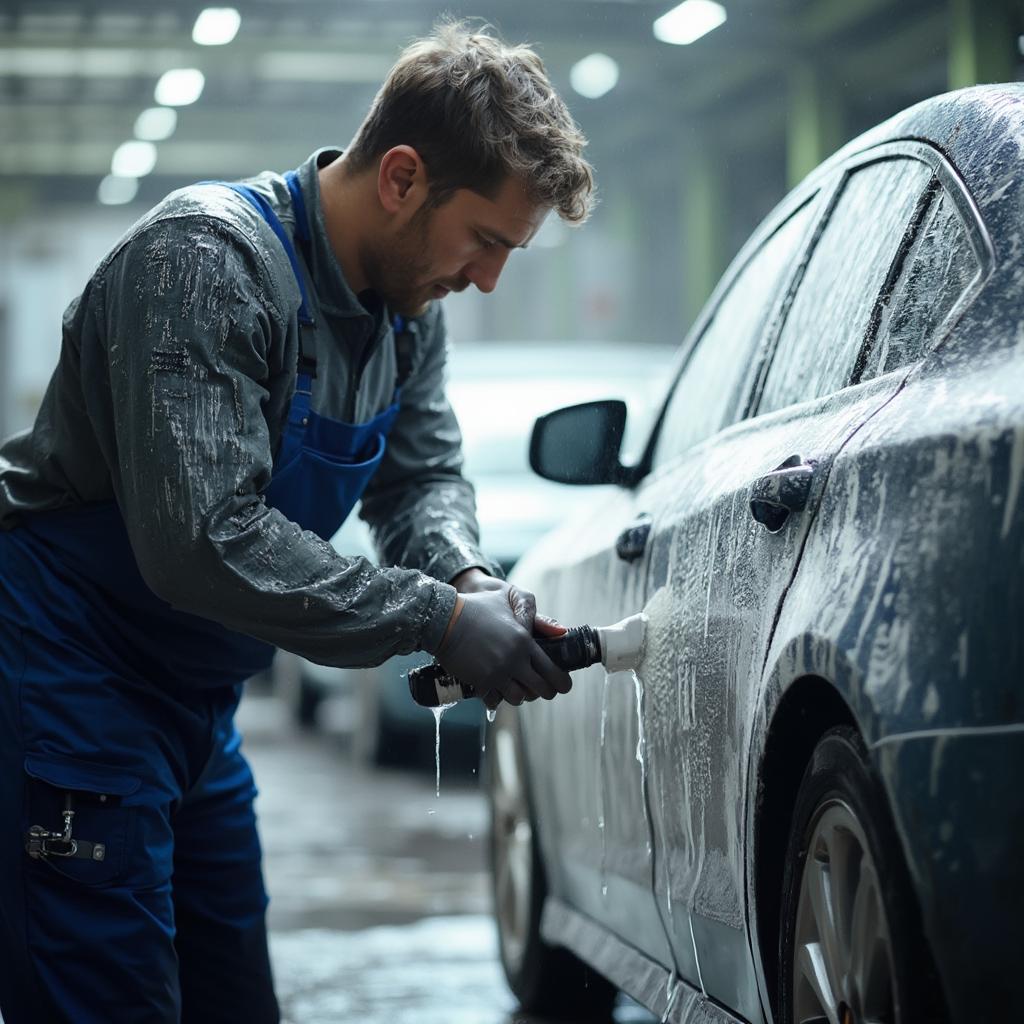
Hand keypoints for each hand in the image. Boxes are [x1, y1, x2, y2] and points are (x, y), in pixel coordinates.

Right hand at [438, 576, 571, 705]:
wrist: (444, 619)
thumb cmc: (477, 606)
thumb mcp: (509, 600)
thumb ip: (535, 616)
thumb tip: (562, 632)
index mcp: (524, 640)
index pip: (552, 669)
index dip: (561, 682)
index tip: (563, 686)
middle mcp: (514, 659)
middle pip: (541, 689)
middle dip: (544, 692)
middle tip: (540, 692)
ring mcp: (497, 673)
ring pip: (519, 698)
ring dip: (517, 695)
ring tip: (513, 687)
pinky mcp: (480, 682)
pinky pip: (495, 701)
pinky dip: (495, 699)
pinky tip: (493, 691)